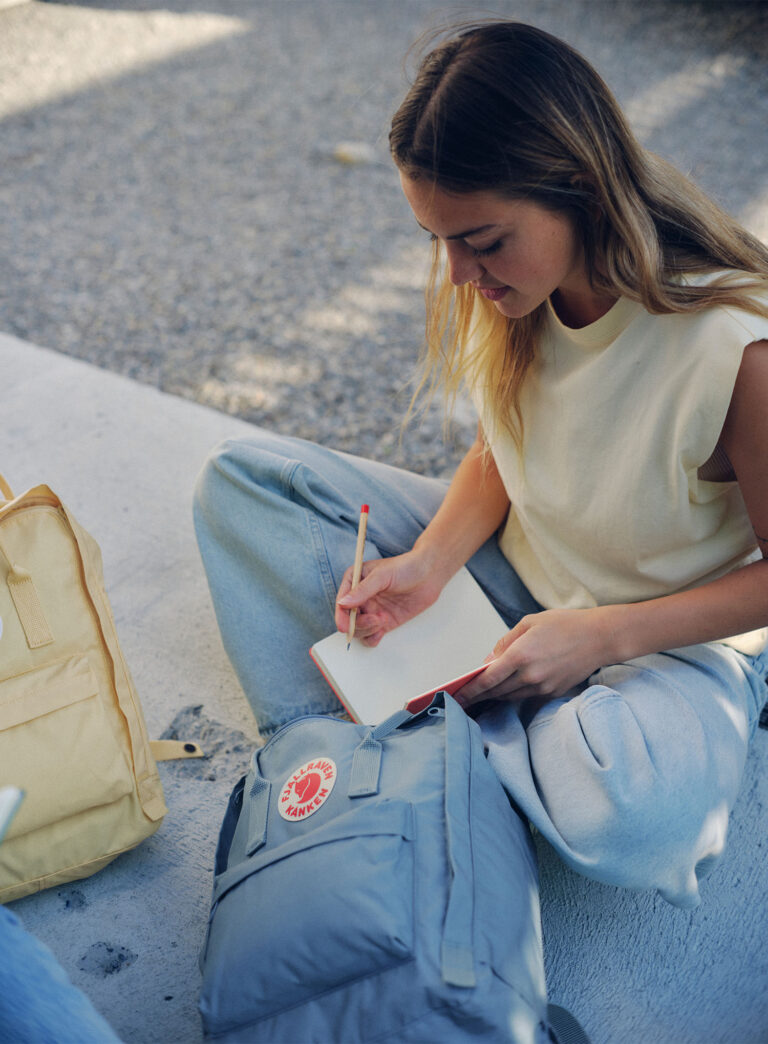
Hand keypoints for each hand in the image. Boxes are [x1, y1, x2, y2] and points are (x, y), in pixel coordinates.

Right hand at [335, 550, 447, 645]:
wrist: (429, 574)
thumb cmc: (406, 567)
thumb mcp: (382, 575)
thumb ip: (362, 590)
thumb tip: (343, 603)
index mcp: (354, 581)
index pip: (341, 603)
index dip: (342, 616)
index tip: (346, 625)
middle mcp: (360, 597)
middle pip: (348, 620)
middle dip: (359, 624)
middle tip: (376, 620)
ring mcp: (372, 610)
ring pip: (359, 630)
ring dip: (367, 630)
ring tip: (384, 620)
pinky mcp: (384, 621)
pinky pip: (371, 636)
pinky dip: (372, 638)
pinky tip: (381, 633)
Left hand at [454, 607, 613, 707]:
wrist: (599, 638)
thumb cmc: (565, 625)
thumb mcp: (529, 622)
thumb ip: (506, 642)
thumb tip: (489, 660)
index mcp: (521, 655)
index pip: (487, 679)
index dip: (469, 690)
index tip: (456, 696)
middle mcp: (530, 675)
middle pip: (496, 692)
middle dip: (477, 696)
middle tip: (461, 699)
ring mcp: (542, 686)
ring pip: (510, 697)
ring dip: (493, 697)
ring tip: (479, 695)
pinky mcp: (552, 692)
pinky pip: (526, 696)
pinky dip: (513, 694)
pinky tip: (504, 691)